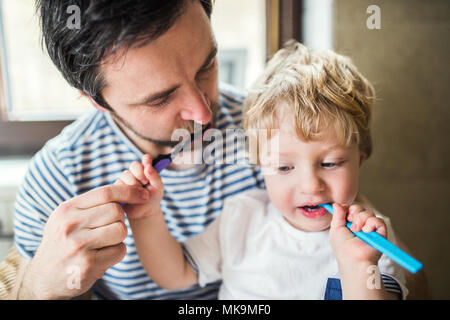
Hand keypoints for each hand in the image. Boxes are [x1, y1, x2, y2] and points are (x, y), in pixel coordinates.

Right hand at [23, 184, 149, 298]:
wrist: (44, 278)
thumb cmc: (63, 243)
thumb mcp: (67, 219)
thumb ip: (92, 205)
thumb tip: (128, 190)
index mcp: (66, 210)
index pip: (105, 193)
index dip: (128, 191)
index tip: (142, 194)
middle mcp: (70, 225)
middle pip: (116, 211)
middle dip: (120, 218)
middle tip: (109, 228)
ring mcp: (79, 245)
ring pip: (120, 230)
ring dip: (119, 236)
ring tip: (105, 242)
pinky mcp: (89, 264)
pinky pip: (120, 250)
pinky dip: (117, 252)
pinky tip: (103, 256)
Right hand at [115, 154, 163, 219]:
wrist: (144, 212)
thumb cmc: (152, 198)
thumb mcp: (158, 188)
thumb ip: (155, 176)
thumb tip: (148, 166)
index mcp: (146, 169)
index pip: (146, 159)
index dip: (147, 162)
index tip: (148, 170)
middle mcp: (135, 172)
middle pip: (134, 165)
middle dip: (140, 174)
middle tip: (145, 184)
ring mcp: (125, 179)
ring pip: (126, 175)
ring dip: (134, 185)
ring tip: (139, 195)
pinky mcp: (117, 187)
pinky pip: (119, 184)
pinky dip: (126, 191)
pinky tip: (131, 198)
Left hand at [329, 203, 386, 265]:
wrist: (352, 257)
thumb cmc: (342, 247)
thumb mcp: (336, 229)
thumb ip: (337, 215)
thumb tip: (337, 204)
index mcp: (350, 223)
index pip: (351, 208)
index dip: (348, 209)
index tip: (345, 217)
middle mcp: (361, 225)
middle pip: (360, 208)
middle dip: (354, 213)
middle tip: (351, 225)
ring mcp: (371, 228)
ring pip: (369, 212)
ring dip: (361, 219)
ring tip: (358, 231)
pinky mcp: (381, 233)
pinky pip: (379, 220)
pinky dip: (371, 223)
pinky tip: (366, 231)